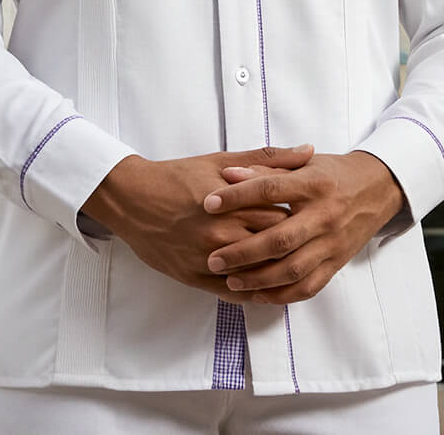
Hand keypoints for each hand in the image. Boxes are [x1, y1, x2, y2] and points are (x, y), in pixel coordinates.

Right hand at [82, 145, 312, 302]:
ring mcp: (209, 259)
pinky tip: (269, 288)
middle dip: (292, 243)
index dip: (299, 215)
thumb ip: (268, 158)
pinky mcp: (196, 279)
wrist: (134, 199)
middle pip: (273, 245)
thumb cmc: (178, 176)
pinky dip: (256, 293)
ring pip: (258, 274)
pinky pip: (235, 294)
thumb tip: (309, 149)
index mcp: (232, 202)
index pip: (281, 214)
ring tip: (293, 263)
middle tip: (307, 239)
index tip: (309, 213)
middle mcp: (222, 233)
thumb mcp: (222, 161)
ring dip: (277, 271)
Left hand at [202, 151, 404, 304]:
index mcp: (313, 184)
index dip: (237, 197)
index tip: (208, 204)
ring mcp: (332, 243)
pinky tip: (258, 295)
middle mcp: (324, 215)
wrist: (376, 189)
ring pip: (293, 269)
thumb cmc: (331, 173)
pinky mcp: (337, 263)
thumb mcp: (303, 163)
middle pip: (279, 239)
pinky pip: (308, 287)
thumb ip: (267, 168)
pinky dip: (282, 295)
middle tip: (213, 258)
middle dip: (242, 252)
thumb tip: (229, 174)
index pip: (269, 190)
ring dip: (259, 279)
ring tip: (230, 281)